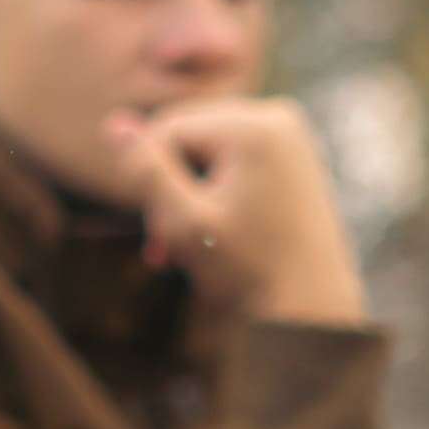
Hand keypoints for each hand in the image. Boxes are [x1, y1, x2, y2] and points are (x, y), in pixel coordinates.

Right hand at [110, 97, 369, 328]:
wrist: (315, 311)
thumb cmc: (251, 274)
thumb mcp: (185, 225)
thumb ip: (147, 172)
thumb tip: (114, 122)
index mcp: (254, 126)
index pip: (166, 131)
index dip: (150, 182)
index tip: (156, 240)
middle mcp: (278, 117)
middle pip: (188, 137)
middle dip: (170, 188)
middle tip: (161, 249)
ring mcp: (291, 135)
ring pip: (208, 152)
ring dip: (188, 195)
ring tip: (180, 250)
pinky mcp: (294, 156)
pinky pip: (235, 161)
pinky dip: (216, 193)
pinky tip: (209, 235)